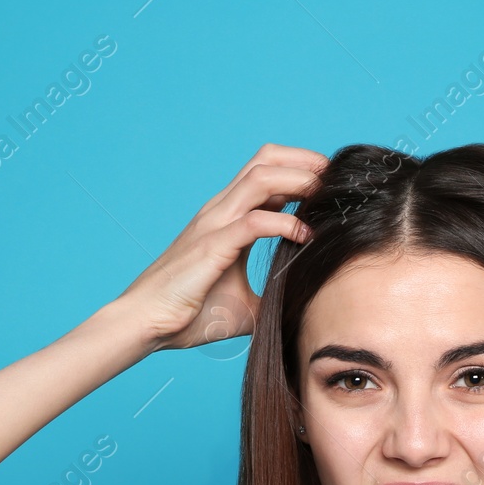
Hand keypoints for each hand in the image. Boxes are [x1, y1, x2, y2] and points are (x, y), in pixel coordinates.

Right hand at [115, 143, 324, 352]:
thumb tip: (304, 309)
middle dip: (305, 162)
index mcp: (226, 217)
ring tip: (325, 196)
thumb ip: (273, 295)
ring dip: (298, 181)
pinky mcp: (212, 246)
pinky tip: (305, 238)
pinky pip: (254, 222)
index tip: (330, 188)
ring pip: (261, 179)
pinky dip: (285, 224)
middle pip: (265, 160)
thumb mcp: (246, 305)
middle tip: (335, 180)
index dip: (300, 171)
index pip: (266, 173)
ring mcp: (214, 224)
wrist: (147, 324)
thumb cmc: (189, 314)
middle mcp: (220, 211)